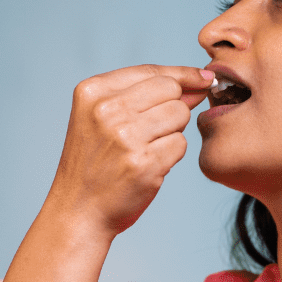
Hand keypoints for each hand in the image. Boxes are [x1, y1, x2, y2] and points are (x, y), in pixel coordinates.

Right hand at [46, 65, 212, 236]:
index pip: (151, 71)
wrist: (78, 210)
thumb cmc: (95, 162)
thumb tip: (199, 80)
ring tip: (147, 148)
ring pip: (180, 115)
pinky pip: (181, 144)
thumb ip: (144, 94)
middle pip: (170, 90)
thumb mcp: (100, 117)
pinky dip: (171, 156)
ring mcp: (126, 137)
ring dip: (173, 132)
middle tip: (152, 130)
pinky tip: (149, 165)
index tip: (203, 78)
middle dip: (173, 107)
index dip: (182, 74)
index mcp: (92, 92)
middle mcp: (107, 110)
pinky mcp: (144, 163)